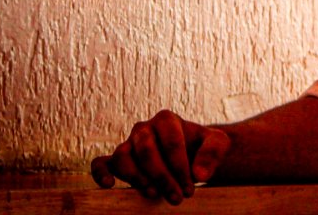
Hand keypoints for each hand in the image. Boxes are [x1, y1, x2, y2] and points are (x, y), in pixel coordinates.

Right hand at [91, 110, 230, 204]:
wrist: (188, 155)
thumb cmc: (200, 148)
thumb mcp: (217, 143)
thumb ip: (213, 152)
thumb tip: (199, 174)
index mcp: (167, 119)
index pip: (171, 143)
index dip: (181, 168)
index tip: (190, 188)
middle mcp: (144, 128)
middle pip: (147, 151)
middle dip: (162, 177)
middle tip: (176, 198)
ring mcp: (128, 144)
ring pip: (123, 157)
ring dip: (137, 179)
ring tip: (154, 193)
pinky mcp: (115, 161)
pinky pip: (100, 163)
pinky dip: (100, 173)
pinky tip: (109, 186)